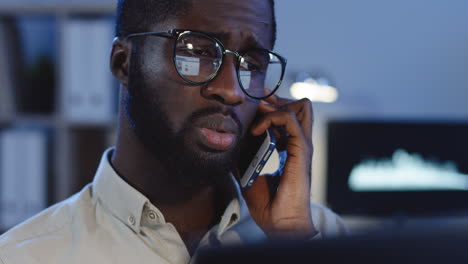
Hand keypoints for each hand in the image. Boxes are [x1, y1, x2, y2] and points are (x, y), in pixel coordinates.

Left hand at [242, 92, 317, 239]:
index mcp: (290, 147)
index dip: (271, 105)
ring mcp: (302, 146)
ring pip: (301, 106)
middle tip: (258, 105)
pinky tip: (256, 130)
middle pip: (301, 105)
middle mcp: (299, 143)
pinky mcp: (301, 150)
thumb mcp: (248, 171)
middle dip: (277, 99)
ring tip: (258, 114)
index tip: (252, 105)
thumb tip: (230, 140)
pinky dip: (271, 118)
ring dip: (276, 105)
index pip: (288, 114)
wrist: (280, 223)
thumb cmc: (268, 202)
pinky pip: (290, 120)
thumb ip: (244, 154)